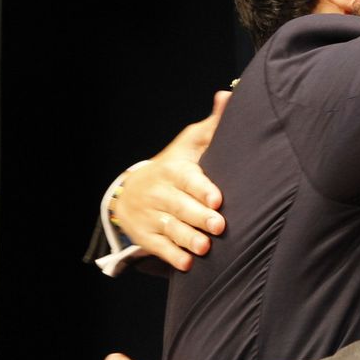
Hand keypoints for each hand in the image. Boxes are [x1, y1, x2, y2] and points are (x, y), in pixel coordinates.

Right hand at [112, 93, 229, 271]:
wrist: (130, 191)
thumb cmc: (174, 167)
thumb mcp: (188, 144)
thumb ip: (212, 125)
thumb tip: (229, 95)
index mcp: (174, 169)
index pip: (188, 179)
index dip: (202, 189)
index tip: (217, 200)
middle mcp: (160, 193)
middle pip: (180, 206)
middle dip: (199, 217)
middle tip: (218, 226)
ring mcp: (151, 216)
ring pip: (170, 228)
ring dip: (187, 239)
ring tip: (204, 247)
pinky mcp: (145, 236)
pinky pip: (158, 248)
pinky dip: (172, 256)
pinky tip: (186, 264)